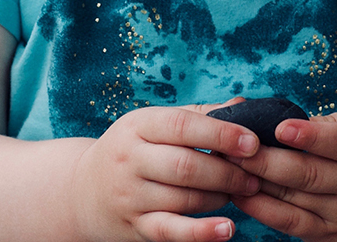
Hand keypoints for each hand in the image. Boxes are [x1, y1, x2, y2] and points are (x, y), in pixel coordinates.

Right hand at [69, 104, 263, 241]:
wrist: (83, 190)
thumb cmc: (133, 150)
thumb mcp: (154, 125)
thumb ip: (199, 115)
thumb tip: (243, 106)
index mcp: (137, 126)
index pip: (182, 126)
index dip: (221, 134)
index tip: (252, 142)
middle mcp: (129, 159)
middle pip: (185, 166)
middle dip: (227, 172)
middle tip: (254, 176)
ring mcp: (129, 195)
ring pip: (184, 199)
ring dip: (220, 197)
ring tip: (238, 192)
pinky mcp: (135, 225)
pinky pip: (171, 231)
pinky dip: (201, 232)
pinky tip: (226, 229)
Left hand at [229, 112, 336, 241]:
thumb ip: (328, 125)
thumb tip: (276, 118)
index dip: (311, 136)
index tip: (279, 127)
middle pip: (311, 175)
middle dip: (267, 160)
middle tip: (233, 145)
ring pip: (296, 201)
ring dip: (258, 183)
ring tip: (228, 166)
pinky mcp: (331, 237)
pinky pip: (292, 225)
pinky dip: (263, 210)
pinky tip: (240, 193)